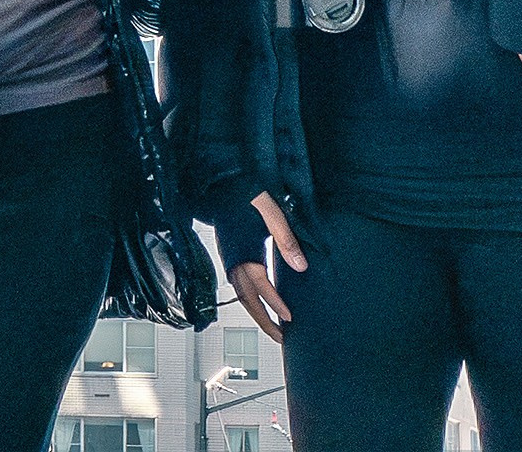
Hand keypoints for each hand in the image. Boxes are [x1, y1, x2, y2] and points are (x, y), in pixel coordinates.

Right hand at [228, 191, 307, 343]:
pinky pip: (238, 285)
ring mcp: (228, 259)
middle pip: (247, 300)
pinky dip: (250, 300)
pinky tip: (261, 302)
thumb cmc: (247, 193)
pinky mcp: (228, 255)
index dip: (275, 304)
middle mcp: (233, 260)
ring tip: (274, 328)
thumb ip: (285, 239)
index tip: (289, 319)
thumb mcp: (271, 211)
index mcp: (245, 252)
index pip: (261, 287)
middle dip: (264, 322)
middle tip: (281, 339)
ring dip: (257, 314)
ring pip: (241, 295)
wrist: (220, 182)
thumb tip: (301, 266)